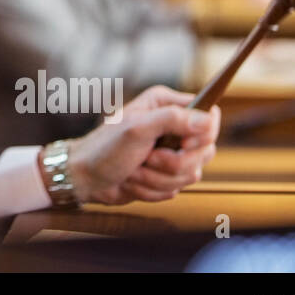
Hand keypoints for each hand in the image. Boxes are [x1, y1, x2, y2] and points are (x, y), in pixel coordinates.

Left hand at [62, 85, 219, 205]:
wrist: (85, 177)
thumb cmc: (104, 148)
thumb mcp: (137, 129)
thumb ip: (172, 119)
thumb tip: (209, 119)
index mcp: (166, 105)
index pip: (209, 117)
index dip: (201, 136)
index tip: (182, 144)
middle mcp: (173, 126)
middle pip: (205, 150)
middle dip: (173, 163)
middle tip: (147, 158)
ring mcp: (171, 152)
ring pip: (191, 173)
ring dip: (158, 178)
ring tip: (135, 169)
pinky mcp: (166, 174)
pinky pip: (177, 188)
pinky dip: (153, 189)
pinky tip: (134, 180)